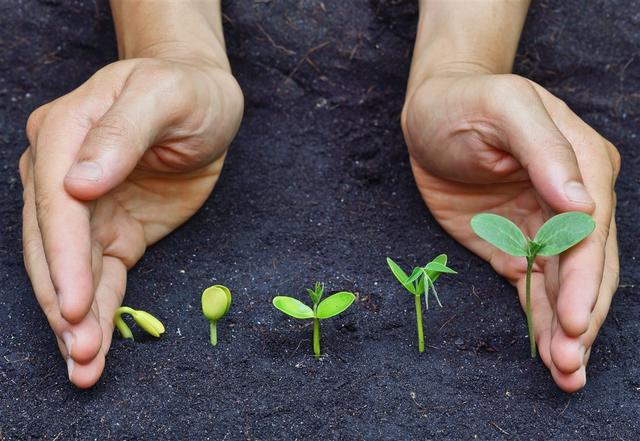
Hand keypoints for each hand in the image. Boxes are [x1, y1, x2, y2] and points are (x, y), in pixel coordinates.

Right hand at [20, 56, 242, 386]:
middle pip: (51, 247)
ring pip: (71, 272)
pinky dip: (98, 312)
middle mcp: (62, 174)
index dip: (62, 258)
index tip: (74, 305)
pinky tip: (95, 346)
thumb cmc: (187, 90)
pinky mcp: (112, 231)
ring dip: (75, 321)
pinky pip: (101, 277)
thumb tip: (77, 181)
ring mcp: (85, 207)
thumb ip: (123, 132)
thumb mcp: (165, 95)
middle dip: (63, 303)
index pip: (55, 205)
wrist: (204, 100)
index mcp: (65, 134)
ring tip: (84, 367)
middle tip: (80, 353)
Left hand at [402, 72, 619, 391]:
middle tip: (570, 365)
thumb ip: (545, 150)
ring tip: (567, 374)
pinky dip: (539, 320)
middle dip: (580, 318)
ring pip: (561, 287)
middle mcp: (570, 203)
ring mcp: (541, 228)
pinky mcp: (511, 246)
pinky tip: (548, 353)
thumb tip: (580, 202)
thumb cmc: (468, 100)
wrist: (431, 112)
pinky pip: (530, 288)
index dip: (584, 281)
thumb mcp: (505, 107)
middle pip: (585, 269)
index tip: (573, 321)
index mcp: (581, 167)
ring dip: (565, 332)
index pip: (589, 233)